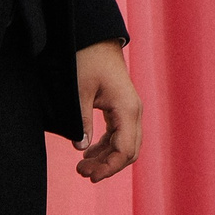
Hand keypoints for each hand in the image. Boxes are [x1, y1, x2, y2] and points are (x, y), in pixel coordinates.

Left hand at [73, 40, 141, 180]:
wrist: (95, 38)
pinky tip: (89, 152)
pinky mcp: (123, 107)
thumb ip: (82, 121)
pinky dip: (107, 147)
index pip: (125, 150)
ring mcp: (130, 109)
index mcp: (127, 109)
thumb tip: (81, 148)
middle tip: (81, 172)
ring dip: (106, 158)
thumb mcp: (79, 91)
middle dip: (107, 166)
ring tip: (82, 166)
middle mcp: (134, 111)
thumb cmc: (87, 60)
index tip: (89, 176)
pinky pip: (120, 134)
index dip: (109, 168)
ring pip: (125, 144)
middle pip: (128, 151)